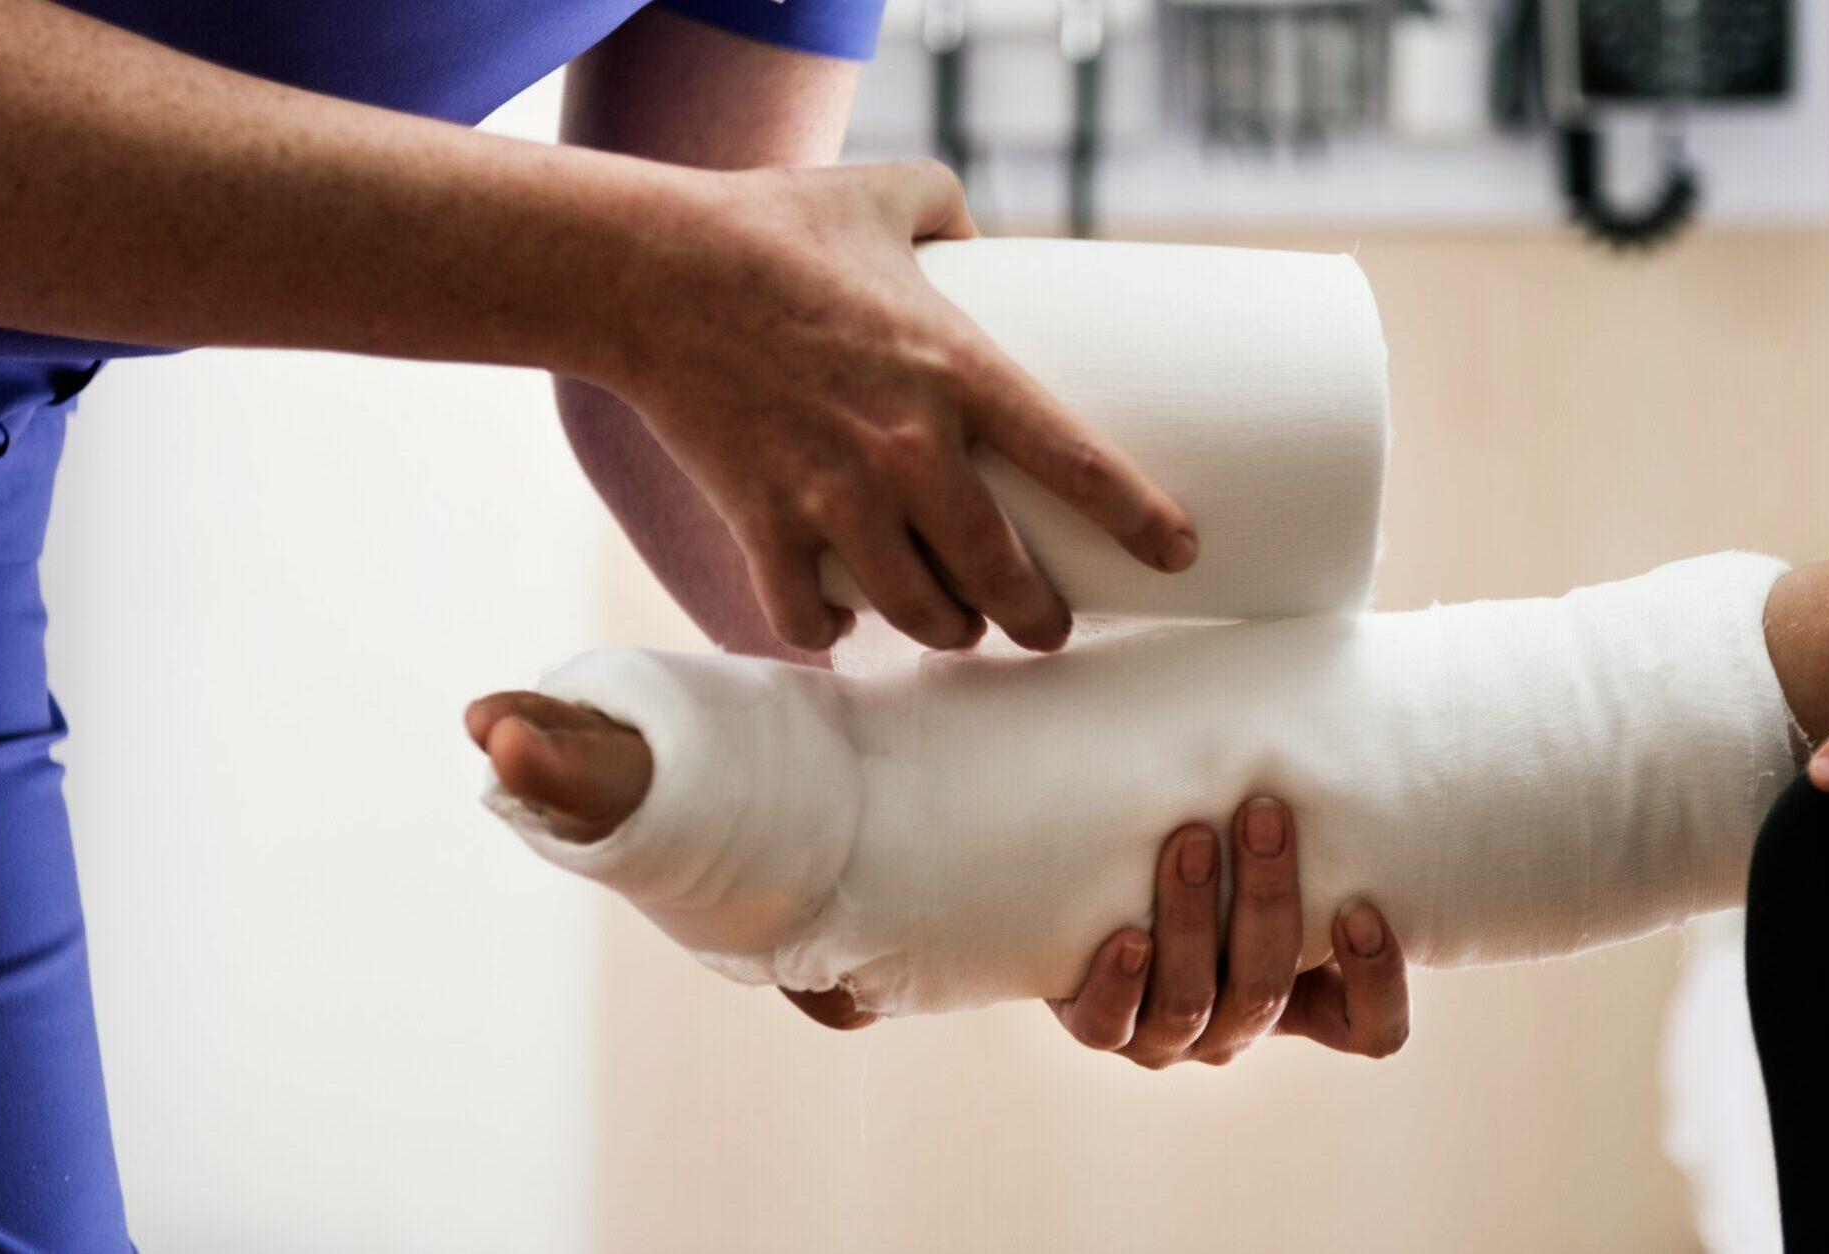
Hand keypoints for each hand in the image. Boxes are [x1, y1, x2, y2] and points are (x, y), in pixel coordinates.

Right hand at [599, 159, 1196, 654]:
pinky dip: (824, 633)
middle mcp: (908, 448)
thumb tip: (982, 238)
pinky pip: (805, 616)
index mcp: (960, 370)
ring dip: (947, 632)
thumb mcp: (886, 193)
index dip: (1139, 517)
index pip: (1078, 461)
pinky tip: (835, 629)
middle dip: (1038, 618)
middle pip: (1002, 573)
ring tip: (956, 629)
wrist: (649, 269)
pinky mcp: (762, 523)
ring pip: (918, 611)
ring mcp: (833, 495)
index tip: (1179, 553)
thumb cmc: (771, 224)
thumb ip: (950, 210)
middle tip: (1049, 629)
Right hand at [779, 798, 1412, 1058]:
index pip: (1111, 1027)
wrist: (1201, 782)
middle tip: (1196, 827)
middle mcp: (1184, 1016)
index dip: (1114, 994)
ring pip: (1272, 998)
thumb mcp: (987, 849)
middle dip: (1200, 922)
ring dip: (1275, 912)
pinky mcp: (1336, 983)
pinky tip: (1366, 912)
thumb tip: (826, 1005)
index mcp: (1105, 1000)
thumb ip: (899, 915)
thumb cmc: (1073, 819)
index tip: (1108, 932)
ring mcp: (1262, 1000)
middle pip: (1200, 1009)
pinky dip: (1375, 980)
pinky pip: (1366, 1026)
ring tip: (1267, 820)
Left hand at [1050, 798, 1410, 1067]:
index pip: (1372, 1030)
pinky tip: (1127, 935)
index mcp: (1303, 998)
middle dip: (1267, 900)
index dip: (1377, 984)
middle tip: (1261, 813)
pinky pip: (1111, 1027)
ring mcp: (1169, 1035)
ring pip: (1191, 1002)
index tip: (1360, 907)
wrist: (1095, 886)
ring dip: (1194, 919)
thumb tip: (1340, 657)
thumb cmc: (1211, 840)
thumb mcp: (1265, 836)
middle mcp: (1238, 1025)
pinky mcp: (1100, 1026)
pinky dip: (1121, 984)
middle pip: (1266, 992)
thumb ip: (1309, 791)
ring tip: (1189, 839)